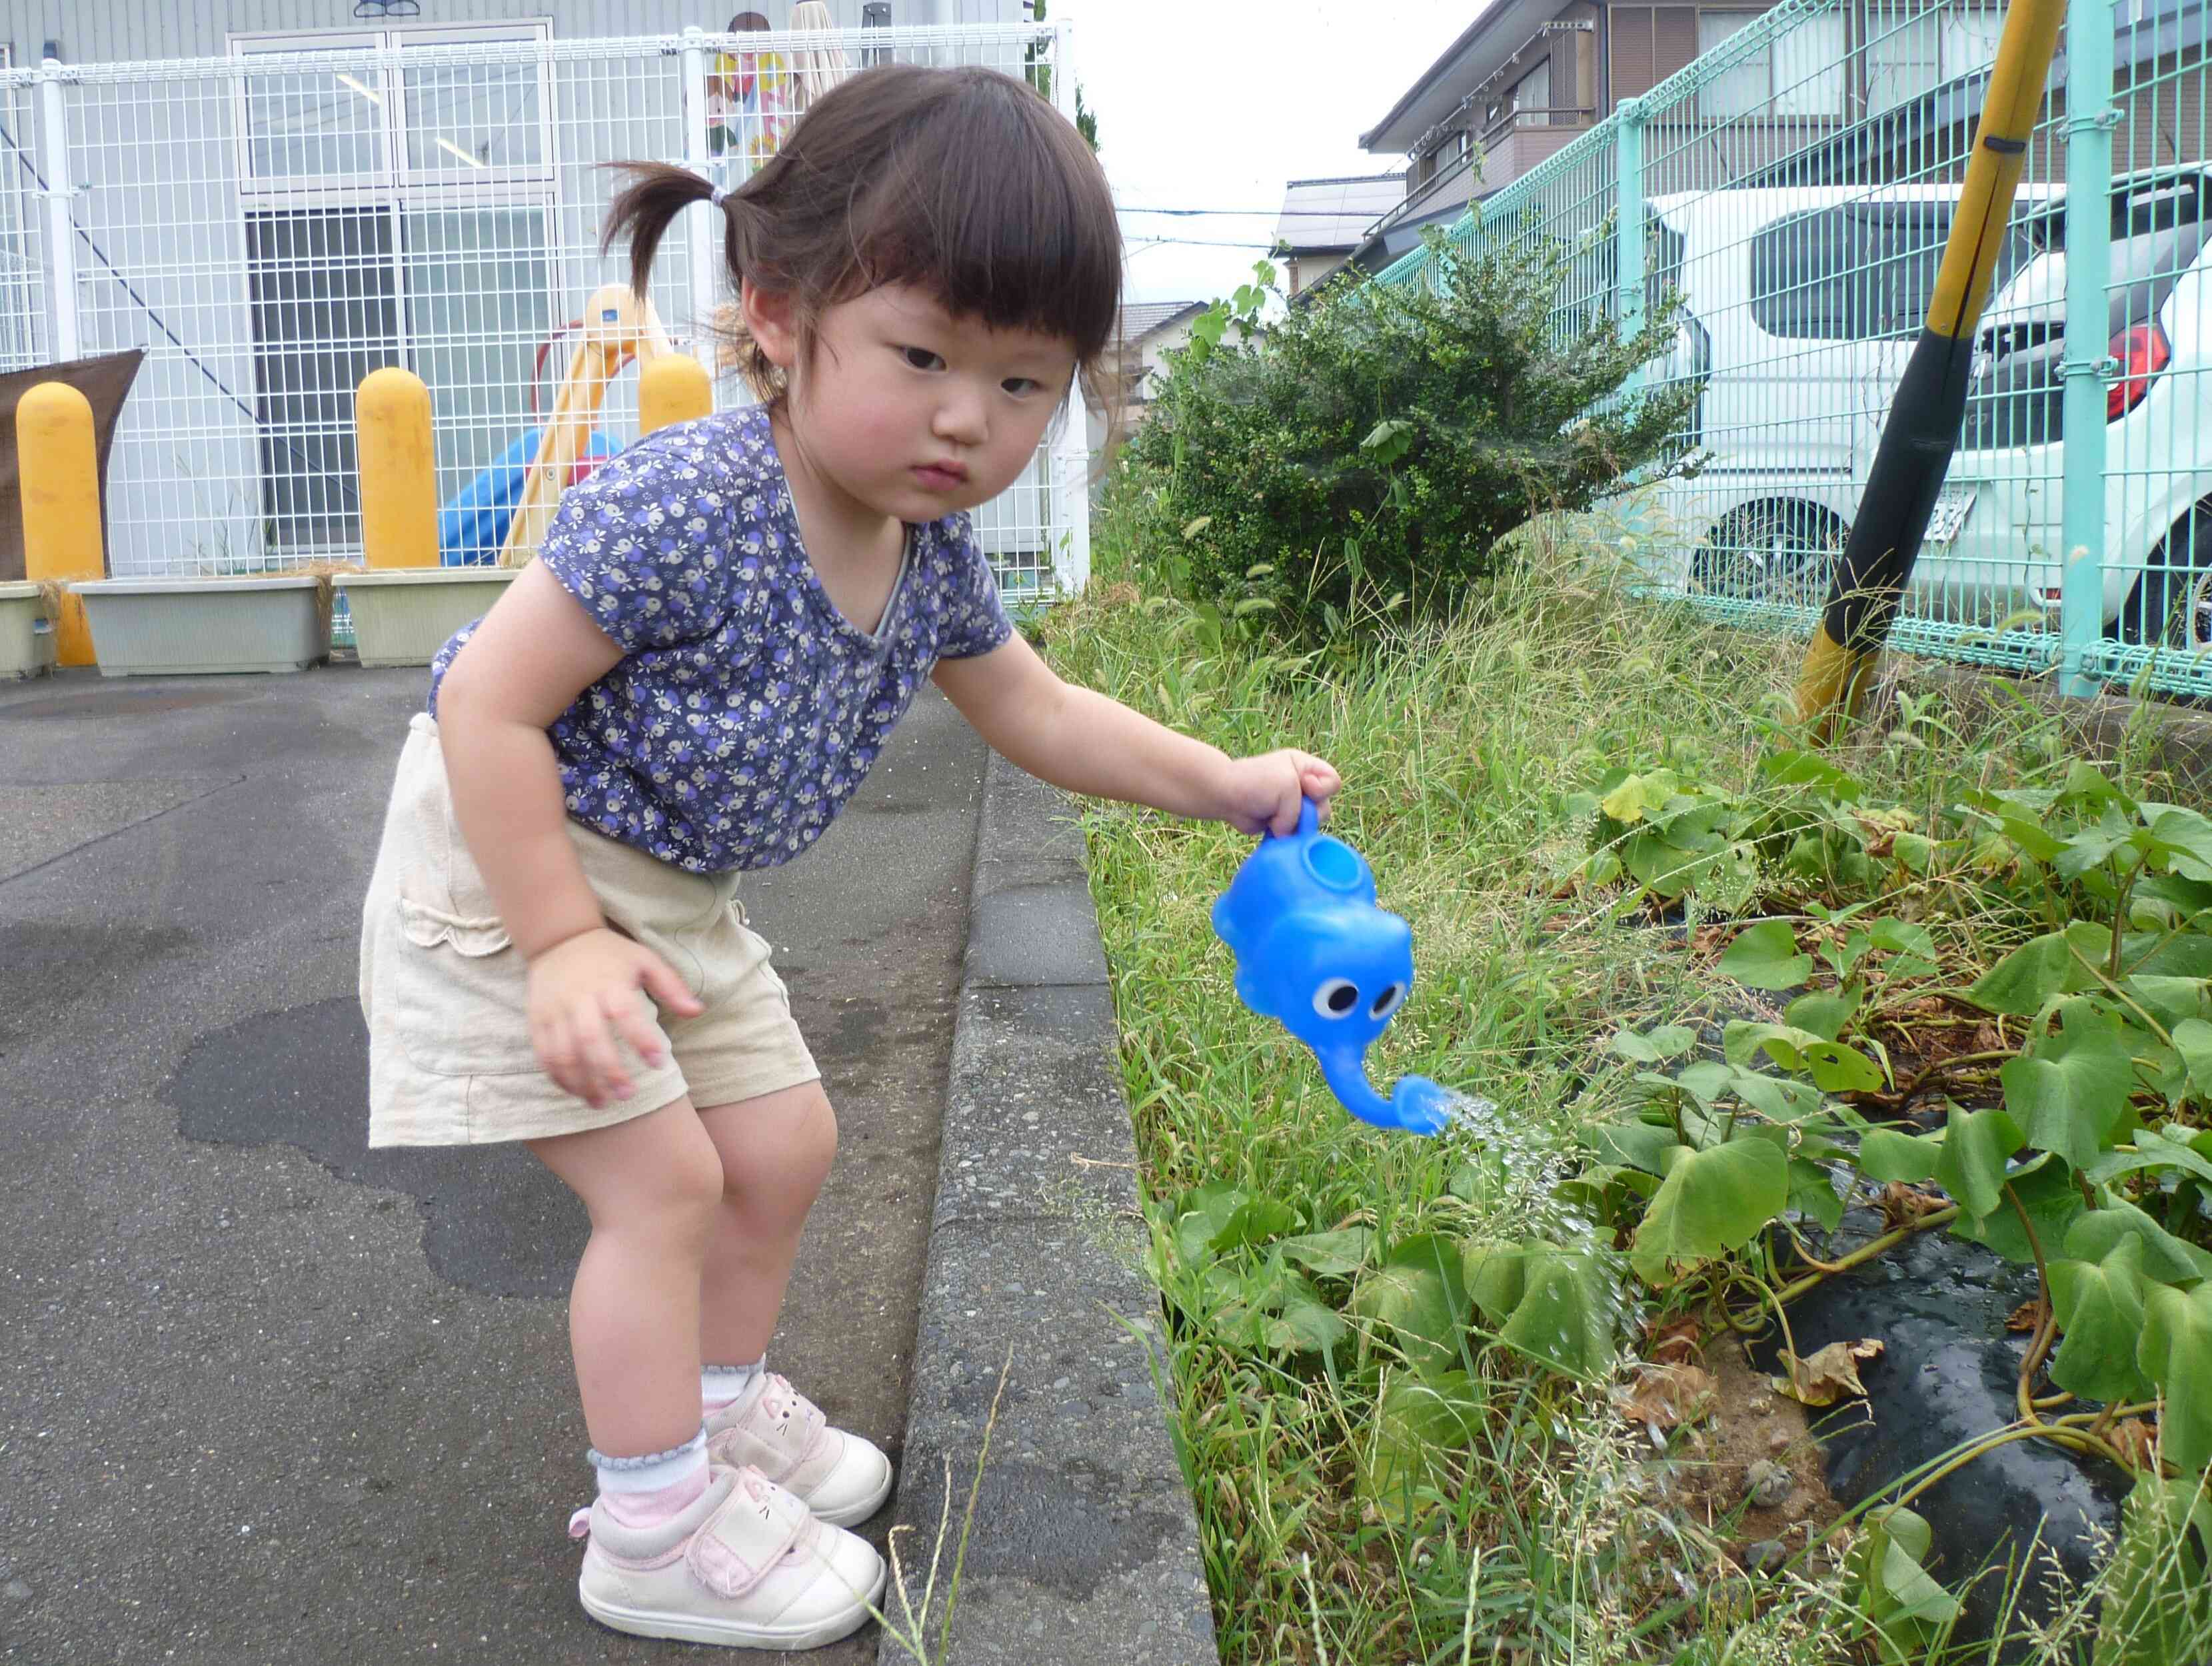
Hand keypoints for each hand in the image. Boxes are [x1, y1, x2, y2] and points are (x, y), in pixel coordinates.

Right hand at [526, 927, 705, 1108]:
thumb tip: (698, 1011)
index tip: (659, 1063)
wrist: (558, 938)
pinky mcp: (537, 1019)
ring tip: (601, 1102)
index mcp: (609, 981)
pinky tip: (576, 1091)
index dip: (642, 1039)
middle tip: (627, 1095)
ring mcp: (554, 1010)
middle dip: (608, 1070)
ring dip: (581, 1082)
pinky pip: (544, 1054)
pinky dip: (558, 1077)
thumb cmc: (610, 954)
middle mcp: (578, 997)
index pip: (626, 1013)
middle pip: (590, 1039)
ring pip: (562, 1052)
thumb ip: (671, 986)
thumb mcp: (644, 960)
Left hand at [1216, 749, 1342, 837]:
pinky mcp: (1284, 823)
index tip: (1304, 786)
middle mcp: (1303, 786)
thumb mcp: (1287, 785)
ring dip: (1297, 825)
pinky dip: (1288, 835)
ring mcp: (1294, 806)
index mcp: (1306, 767)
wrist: (1226, 796)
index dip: (1323, 788)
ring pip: (1312, 823)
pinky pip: (1297, 834)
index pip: (1333, 780)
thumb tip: (1291, 834)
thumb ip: (1302, 809)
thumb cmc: (1255, 783)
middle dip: (1308, 811)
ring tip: (1277, 819)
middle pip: (1324, 806)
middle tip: (1287, 807)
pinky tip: (1275, 830)